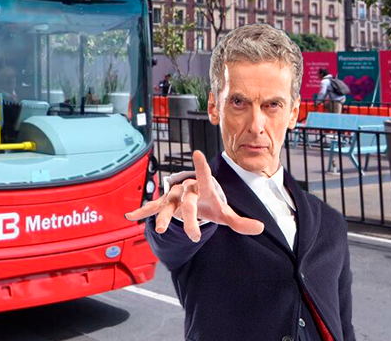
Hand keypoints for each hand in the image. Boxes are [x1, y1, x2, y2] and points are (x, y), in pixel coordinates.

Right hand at [125, 150, 264, 241]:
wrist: (195, 198)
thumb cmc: (210, 203)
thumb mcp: (226, 213)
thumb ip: (241, 222)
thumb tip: (261, 228)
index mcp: (203, 187)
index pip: (204, 176)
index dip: (201, 166)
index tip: (198, 153)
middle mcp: (186, 189)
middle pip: (187, 203)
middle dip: (189, 220)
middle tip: (194, 237)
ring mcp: (174, 196)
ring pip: (167, 205)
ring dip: (163, 217)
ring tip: (160, 229)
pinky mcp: (164, 203)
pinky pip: (152, 207)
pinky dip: (142, 211)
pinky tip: (130, 216)